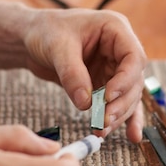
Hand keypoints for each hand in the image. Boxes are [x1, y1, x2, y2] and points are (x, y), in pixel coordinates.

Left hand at [21, 8, 146, 142]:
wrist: (31, 38)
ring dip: (117, 115)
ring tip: (102, 131)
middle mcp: (120, 49)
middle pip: (133, 81)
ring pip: (127, 95)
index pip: (133, 57)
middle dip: (120, 104)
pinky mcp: (105, 82)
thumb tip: (86, 103)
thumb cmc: (45, 31)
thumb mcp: (57, 47)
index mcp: (115, 29)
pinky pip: (119, 102)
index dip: (125, 80)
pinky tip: (132, 136)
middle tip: (103, 121)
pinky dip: (123, 118)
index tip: (107, 98)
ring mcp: (114, 67)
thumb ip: (72, 74)